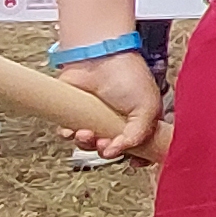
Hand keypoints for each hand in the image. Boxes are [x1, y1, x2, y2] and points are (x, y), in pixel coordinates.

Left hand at [57, 48, 166, 163]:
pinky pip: (68, 133)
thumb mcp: (147, 108)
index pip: (140, 149)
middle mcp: (117, 123)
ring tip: (86, 132)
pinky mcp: (75, 114)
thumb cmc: (128, 75)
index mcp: (139, 123)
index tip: (130, 160)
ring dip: (86, 144)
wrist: (99, 57)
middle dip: (105, 151)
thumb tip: (115, 153)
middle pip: (110, 150)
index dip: (135, 157)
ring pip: (88, 145)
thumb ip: (138, 135)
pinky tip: (73, 129)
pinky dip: (68, 135)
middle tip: (104, 143)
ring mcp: (95, 119)